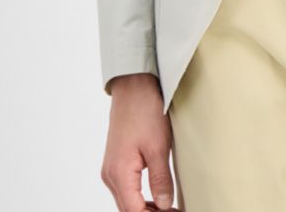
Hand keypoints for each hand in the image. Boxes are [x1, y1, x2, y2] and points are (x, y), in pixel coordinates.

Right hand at [101, 74, 176, 211]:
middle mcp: (110, 175)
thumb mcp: (159, 147)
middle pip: (128, 209)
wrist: (133, 86)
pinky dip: (140, 197)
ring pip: (126, 201)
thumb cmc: (145, 111)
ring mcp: (111, 169)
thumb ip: (160, 180)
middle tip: (174, 211)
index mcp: (119, 174)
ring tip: (168, 208)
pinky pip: (126, 189)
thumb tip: (164, 205)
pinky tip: (156, 197)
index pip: (133, 211)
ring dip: (145, 208)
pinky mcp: (116, 162)